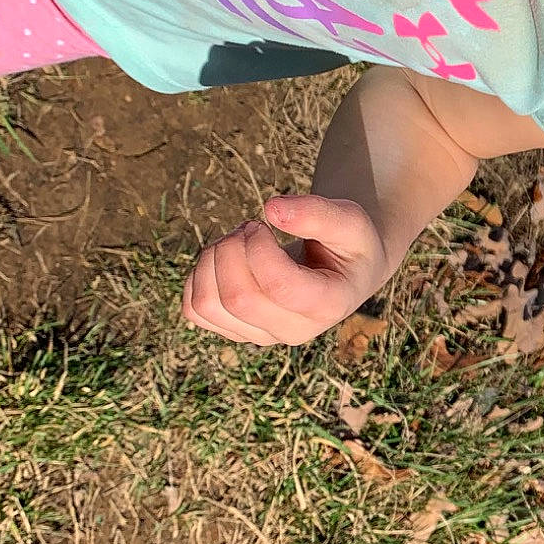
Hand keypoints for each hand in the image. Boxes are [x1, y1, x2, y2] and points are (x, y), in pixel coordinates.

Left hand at [182, 196, 393, 346]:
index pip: (278, 286)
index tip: (261, 223)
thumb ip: (317, 213)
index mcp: (329, 305)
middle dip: (231, 249)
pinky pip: (194, 309)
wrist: (342, 270)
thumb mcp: (349, 220)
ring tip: (235, 242)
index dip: (258, 247)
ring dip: (211, 260)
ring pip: (208, 305)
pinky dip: (198, 276)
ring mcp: (263, 336)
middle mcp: (296, 330)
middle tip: (248, 227)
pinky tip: (224, 260)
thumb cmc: (347, 243)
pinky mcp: (237, 331)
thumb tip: (271, 208)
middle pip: (239, 298)